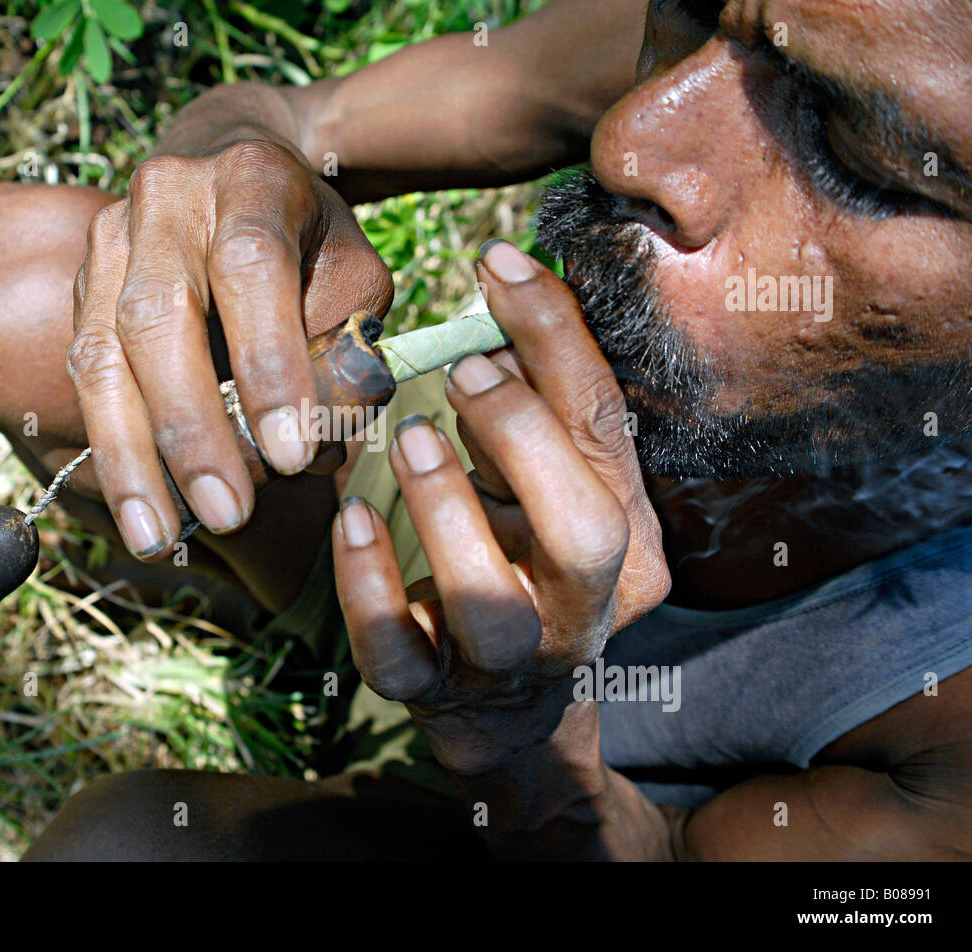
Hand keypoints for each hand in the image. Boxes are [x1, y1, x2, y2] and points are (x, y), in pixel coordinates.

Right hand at [67, 139, 392, 557]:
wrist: (234, 168)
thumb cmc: (309, 244)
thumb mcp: (357, 280)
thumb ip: (347, 354)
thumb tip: (310, 446)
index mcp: (251, 180)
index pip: (252, 267)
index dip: (268, 363)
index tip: (294, 455)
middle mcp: (166, 199)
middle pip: (156, 317)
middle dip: (191, 430)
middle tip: (231, 514)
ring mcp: (109, 241)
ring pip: (101, 355)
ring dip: (131, 457)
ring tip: (159, 538)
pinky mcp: (81, 285)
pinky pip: (84, 375)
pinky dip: (112, 448)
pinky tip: (137, 508)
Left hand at [332, 241, 670, 781]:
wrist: (510, 710)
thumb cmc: (523, 562)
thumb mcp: (544, 487)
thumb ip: (536, 412)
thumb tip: (499, 303)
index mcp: (625, 536)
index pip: (604, 429)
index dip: (554, 338)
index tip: (496, 262)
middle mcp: (582, 606)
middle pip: (584, 533)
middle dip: (521, 437)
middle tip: (459, 371)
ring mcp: (510, 661)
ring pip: (492, 606)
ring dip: (445, 510)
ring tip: (406, 437)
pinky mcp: (435, 694)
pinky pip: (399, 655)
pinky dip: (367, 585)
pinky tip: (346, 520)